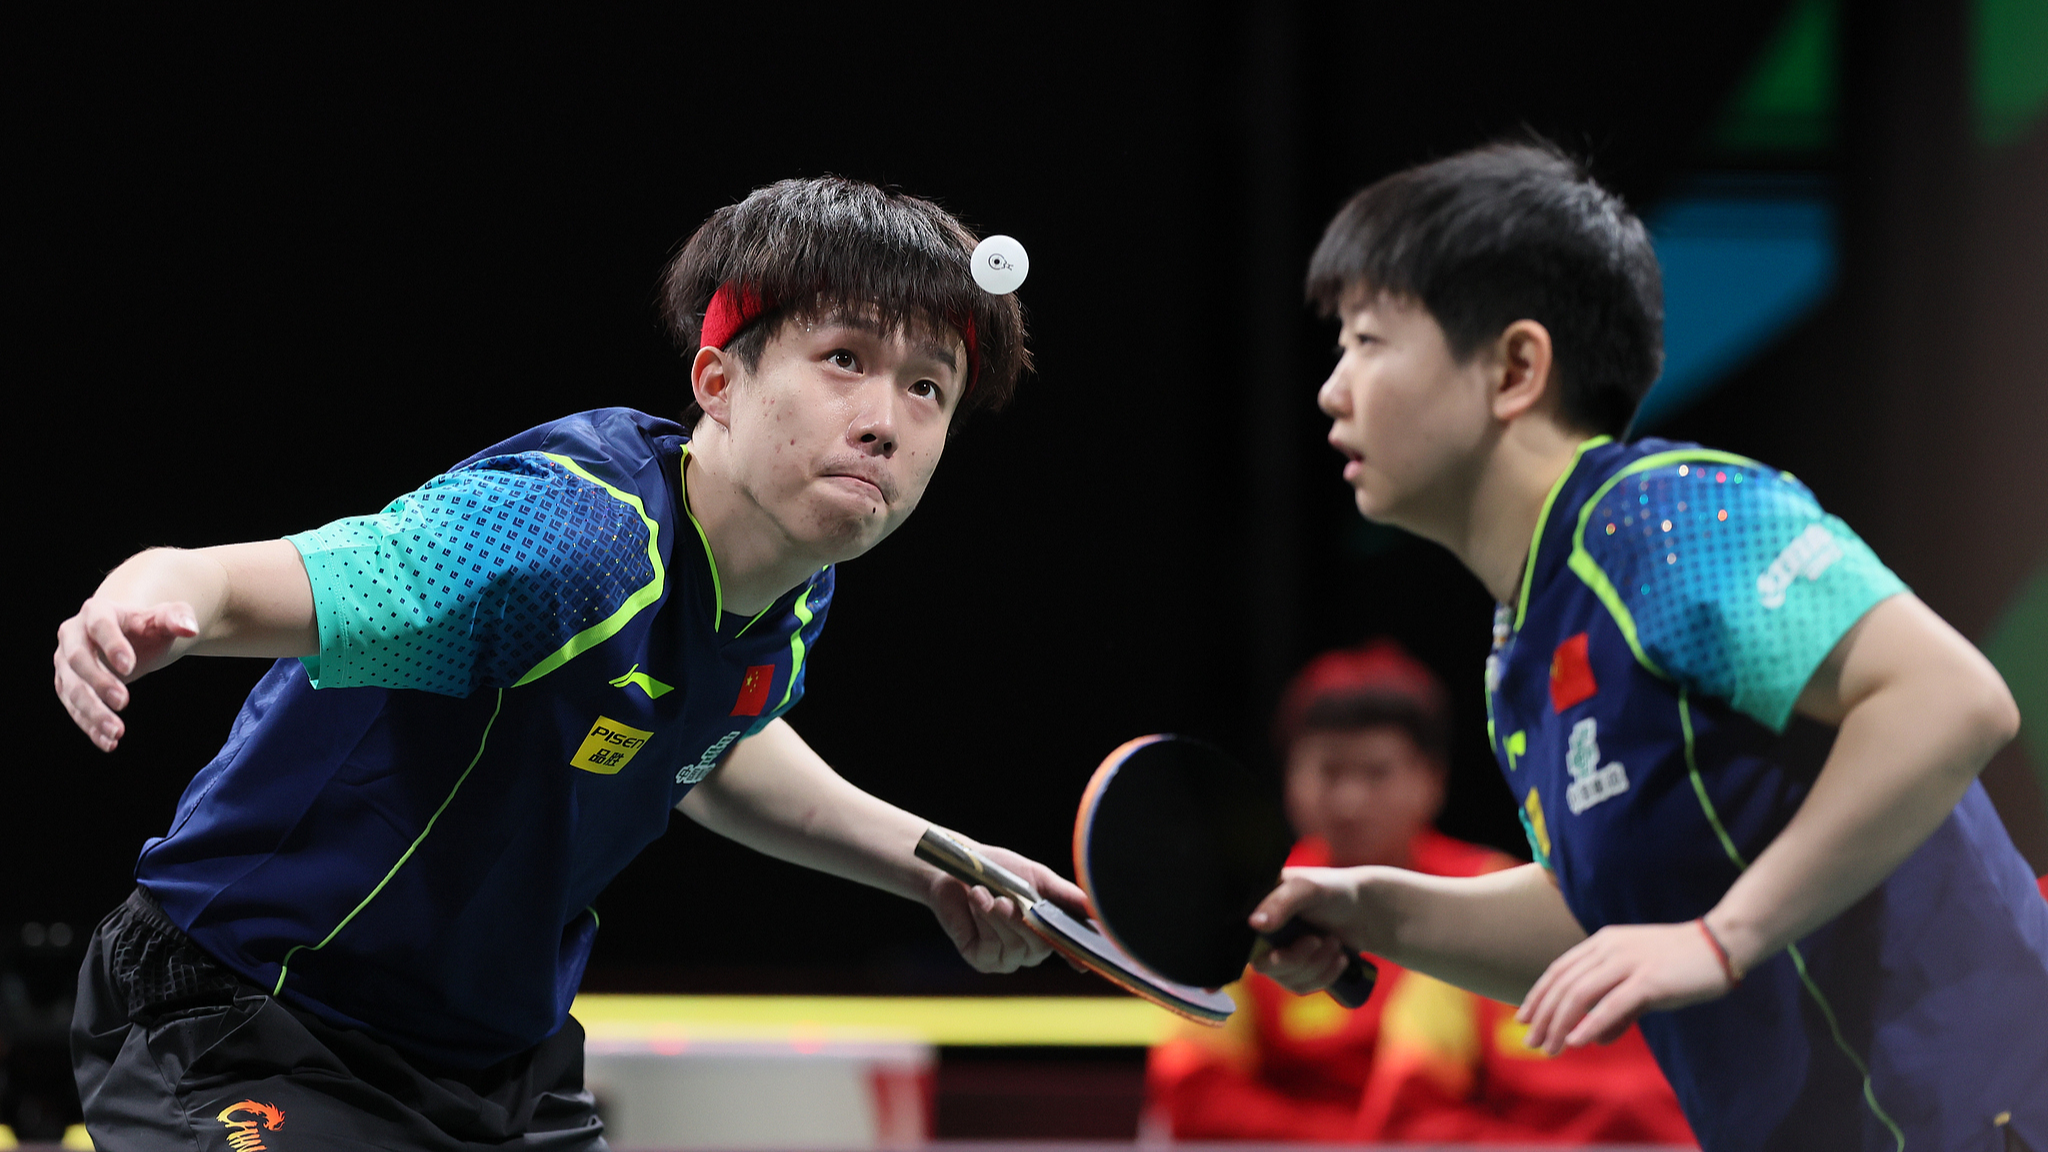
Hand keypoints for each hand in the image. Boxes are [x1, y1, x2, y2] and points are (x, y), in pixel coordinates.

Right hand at [53, 598, 199, 751]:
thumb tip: (190, 629)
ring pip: (71, 689)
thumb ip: (178, 618)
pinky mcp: (67, 685)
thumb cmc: (148, 625)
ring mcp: (66, 662)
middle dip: (99, 682)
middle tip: (124, 702)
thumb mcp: (167, 617)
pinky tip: (109, 743)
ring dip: (91, 712)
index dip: (112, 646)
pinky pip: (73, 708)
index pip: (100, 626)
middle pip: (78, 660)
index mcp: (96, 612)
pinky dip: (90, 726)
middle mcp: (73, 636)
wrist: (128, 635)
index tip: (130, 667)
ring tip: (117, 733)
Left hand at [926, 842, 1089, 973]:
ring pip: (1014, 947)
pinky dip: (983, 919)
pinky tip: (976, 900)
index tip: (1084, 957)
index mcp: (1048, 932)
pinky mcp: (981, 959)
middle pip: (1040, 947)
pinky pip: (990, 947)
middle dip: (1023, 922)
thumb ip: (1065, 894)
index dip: (1077, 952)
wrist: (957, 868)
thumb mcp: (1037, 878)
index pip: (1069, 948)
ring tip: (982, 892)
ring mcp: (1006, 958)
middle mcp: (1030, 950)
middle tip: (1008, 900)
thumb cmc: (999, 871)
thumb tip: (1095, 907)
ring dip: (998, 916)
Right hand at [1246, 867, 1371, 994]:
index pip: (1238, 939)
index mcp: (1255, 908)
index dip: (1248, 953)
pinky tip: (1339, 958)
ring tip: (1333, 941)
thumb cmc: (1332, 891)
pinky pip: (1302, 987)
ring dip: (1316, 964)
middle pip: (1263, 965)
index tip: (1250, 967)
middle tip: (1318, 939)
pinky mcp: (1296, 971)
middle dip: (1297, 957)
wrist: (1364, 910)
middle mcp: (1261, 933)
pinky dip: (1325, 975)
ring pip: (1286, 979)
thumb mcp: (1306, 888)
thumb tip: (1254, 924)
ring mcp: (1278, 954)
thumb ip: (1280, 903)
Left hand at [1516, 921, 1733, 1053]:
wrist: (1721, 946)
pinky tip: (1576, 1041)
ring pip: (1580, 994)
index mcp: (1602, 943)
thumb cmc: (1680, 966)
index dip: (1538, 994)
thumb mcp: (1640, 985)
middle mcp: (1609, 948)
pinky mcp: (1650, 979)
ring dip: (1560, 1024)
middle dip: (1543, 1015)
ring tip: (1548, 1048)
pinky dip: (1590, 1023)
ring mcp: (1628, 962)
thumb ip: (1616, 1011)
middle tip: (1530, 1042)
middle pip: (1564, 984)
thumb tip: (1593, 1039)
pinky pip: (1612, 1003)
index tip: (1523, 1018)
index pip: (1559, 969)